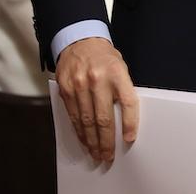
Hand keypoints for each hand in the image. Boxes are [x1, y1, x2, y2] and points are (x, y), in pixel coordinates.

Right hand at [56, 37, 139, 163]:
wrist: (79, 40)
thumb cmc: (103, 57)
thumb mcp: (120, 67)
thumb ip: (122, 90)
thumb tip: (125, 120)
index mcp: (117, 72)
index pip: (128, 102)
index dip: (130, 123)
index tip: (129, 138)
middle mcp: (98, 79)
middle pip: (104, 118)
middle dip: (106, 141)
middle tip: (108, 155)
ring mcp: (80, 84)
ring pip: (86, 121)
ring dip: (92, 141)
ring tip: (96, 153)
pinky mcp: (66, 89)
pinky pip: (73, 116)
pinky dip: (79, 131)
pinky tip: (84, 139)